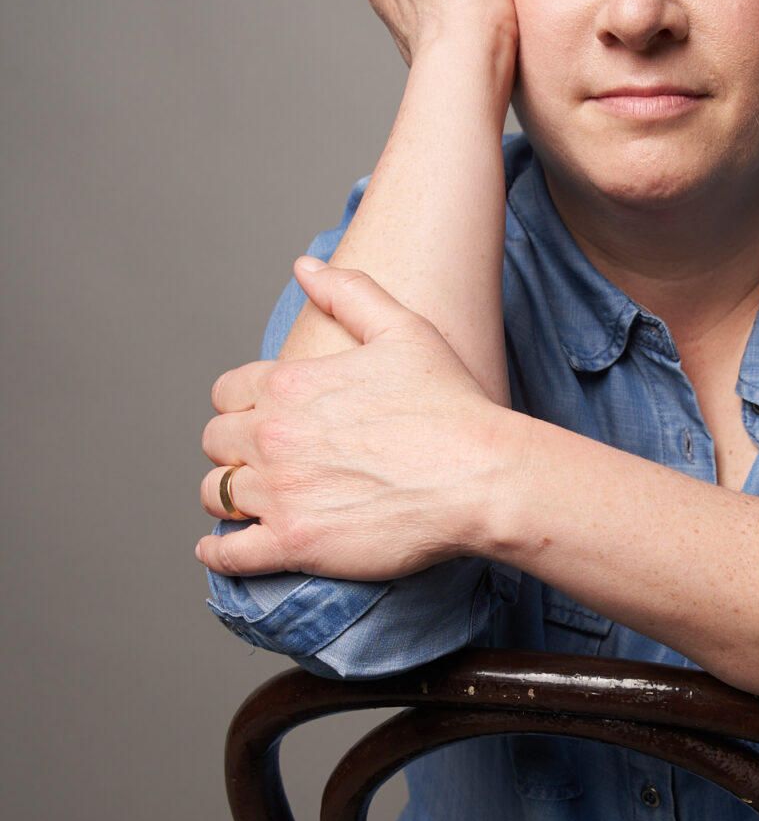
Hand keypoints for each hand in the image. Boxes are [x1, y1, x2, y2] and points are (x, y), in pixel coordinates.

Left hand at [197, 258, 515, 579]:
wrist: (481, 476)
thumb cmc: (452, 406)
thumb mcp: (404, 330)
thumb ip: (349, 294)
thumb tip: (306, 267)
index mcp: (290, 384)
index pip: (227, 392)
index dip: (240, 406)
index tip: (257, 420)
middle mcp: (274, 435)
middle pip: (216, 441)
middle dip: (233, 449)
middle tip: (258, 462)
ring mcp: (280, 491)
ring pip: (216, 493)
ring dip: (227, 496)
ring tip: (247, 503)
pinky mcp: (295, 541)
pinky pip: (229, 553)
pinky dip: (217, 553)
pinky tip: (219, 549)